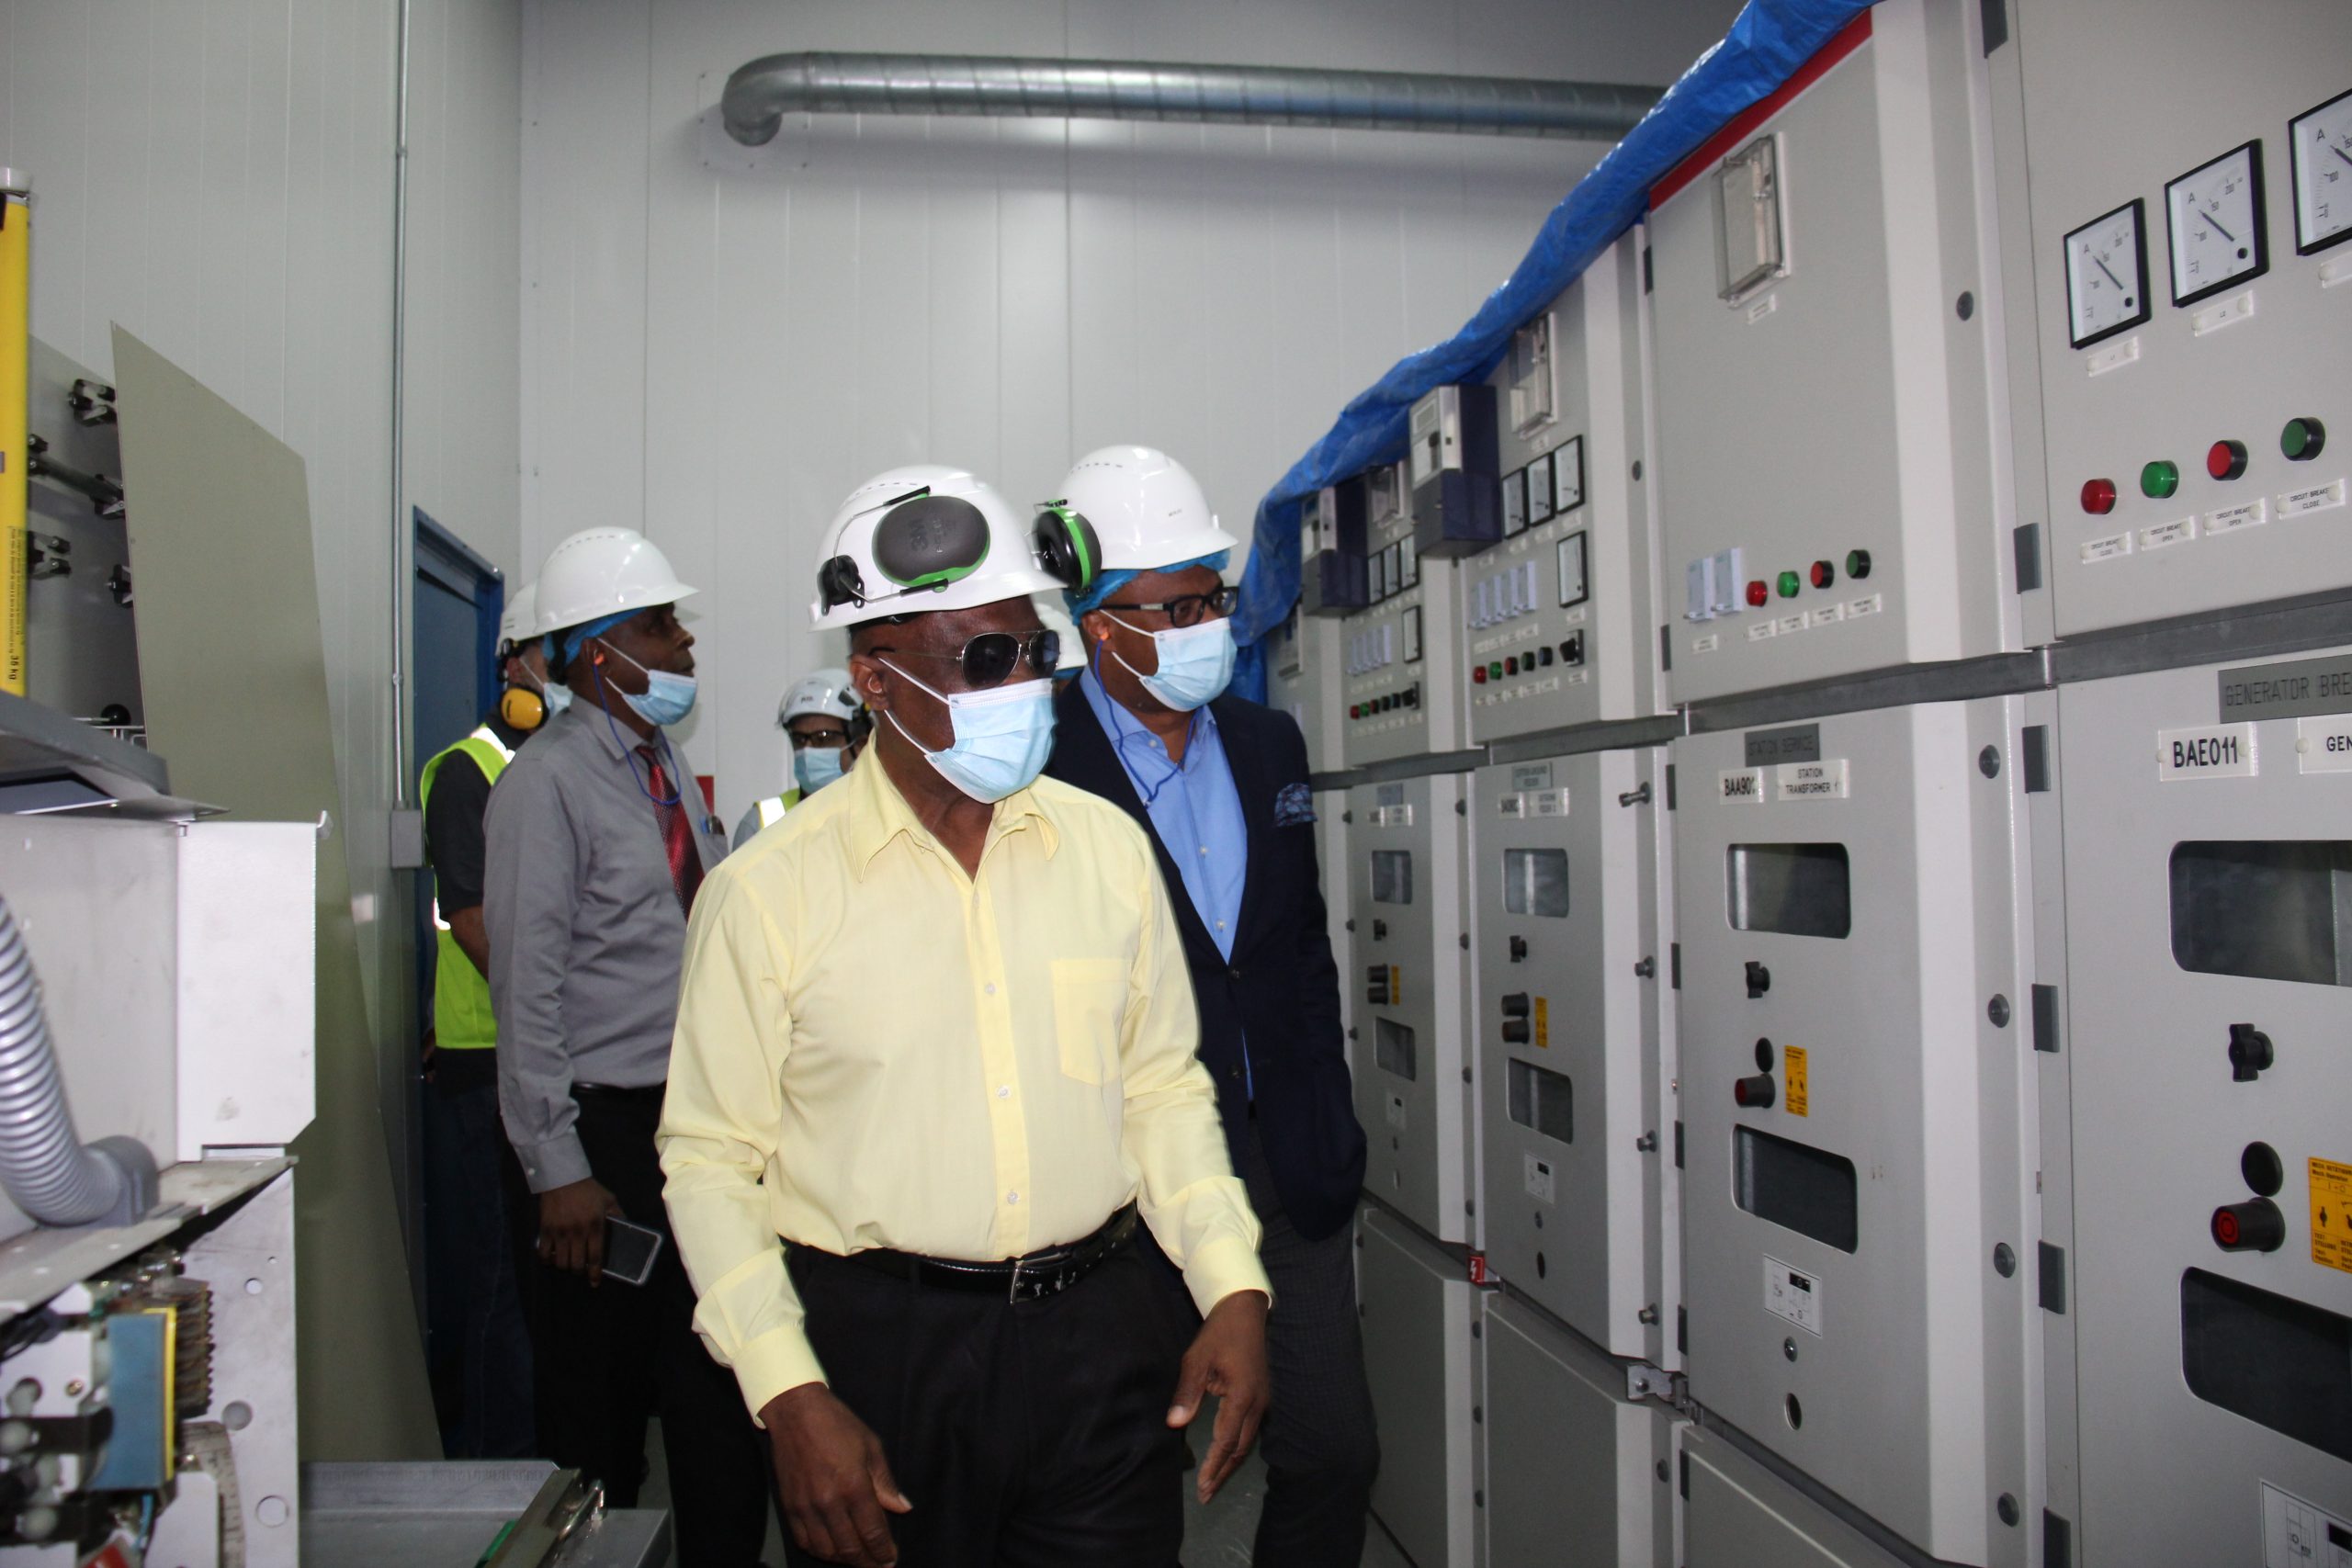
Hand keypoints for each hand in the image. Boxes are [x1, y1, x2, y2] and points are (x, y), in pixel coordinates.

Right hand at [537, 1179, 622, 1282]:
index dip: (594, 1274)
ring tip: (567, 1263)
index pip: (595, 1257)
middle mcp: (577, 1232)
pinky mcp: (545, 1229)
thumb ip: (619, 1215)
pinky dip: (547, 1260)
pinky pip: (543, 1253)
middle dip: (579, 1271)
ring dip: (564, 1266)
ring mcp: (560, 1232)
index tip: (594, 1283)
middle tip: (580, 1269)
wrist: (563, 1177)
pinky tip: (551, 1258)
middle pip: (576, 1264)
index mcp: (595, 1226)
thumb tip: (629, 1229)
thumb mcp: (609, 1200)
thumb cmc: (589, 1190)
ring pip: (560, 1262)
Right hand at [760, 1382, 912, 1566]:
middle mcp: (829, 1502)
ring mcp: (806, 1507)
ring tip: (858, 1559)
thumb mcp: (871, 1446)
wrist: (796, 1412)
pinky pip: (804, 1541)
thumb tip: (902, 1508)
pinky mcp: (789, 1507)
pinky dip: (819, 1551)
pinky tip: (831, 1550)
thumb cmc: (837, 1424)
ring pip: (827, 1550)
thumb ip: (885, 1482)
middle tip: (879, 1565)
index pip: (872, 1532)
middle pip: (850, 1548)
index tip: (891, 1559)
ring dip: (844, 1559)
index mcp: (854, 1486)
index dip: (884, 1551)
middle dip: (868, 1561)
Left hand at [1166, 1289, 1269, 1502]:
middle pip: (1241, 1448)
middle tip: (1207, 1495)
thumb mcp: (1197, 1359)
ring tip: (1214, 1482)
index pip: (1226, 1441)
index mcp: (1243, 1396)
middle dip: (1223, 1473)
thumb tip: (1174, 1425)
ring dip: (1231, 1462)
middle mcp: (1258, 1403)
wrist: (1246, 1311)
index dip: (1213, 1466)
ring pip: (1248, 1441)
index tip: (1201, 1487)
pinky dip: (1238, 1447)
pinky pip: (1250, 1429)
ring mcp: (1263, 1400)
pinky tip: (1227, 1455)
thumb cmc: (1219, 1333)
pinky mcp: (1261, 1396)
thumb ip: (1187, 1393)